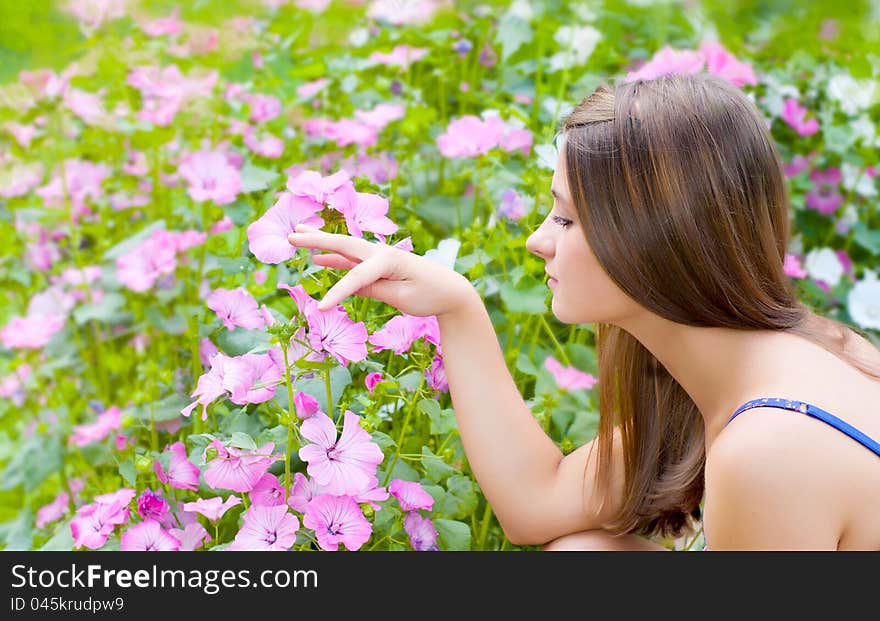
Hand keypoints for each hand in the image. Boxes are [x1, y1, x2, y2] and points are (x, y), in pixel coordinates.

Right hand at [287, 224, 476, 317]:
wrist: (451, 290)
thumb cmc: (430, 295)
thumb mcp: (403, 298)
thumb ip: (376, 289)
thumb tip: (350, 285)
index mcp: (389, 260)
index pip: (356, 277)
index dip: (337, 292)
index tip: (320, 309)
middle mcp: (382, 254)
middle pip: (344, 245)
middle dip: (317, 239)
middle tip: (291, 234)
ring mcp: (379, 257)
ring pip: (345, 248)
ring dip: (321, 242)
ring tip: (297, 234)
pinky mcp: (380, 265)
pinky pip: (352, 261)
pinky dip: (335, 259)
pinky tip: (318, 259)